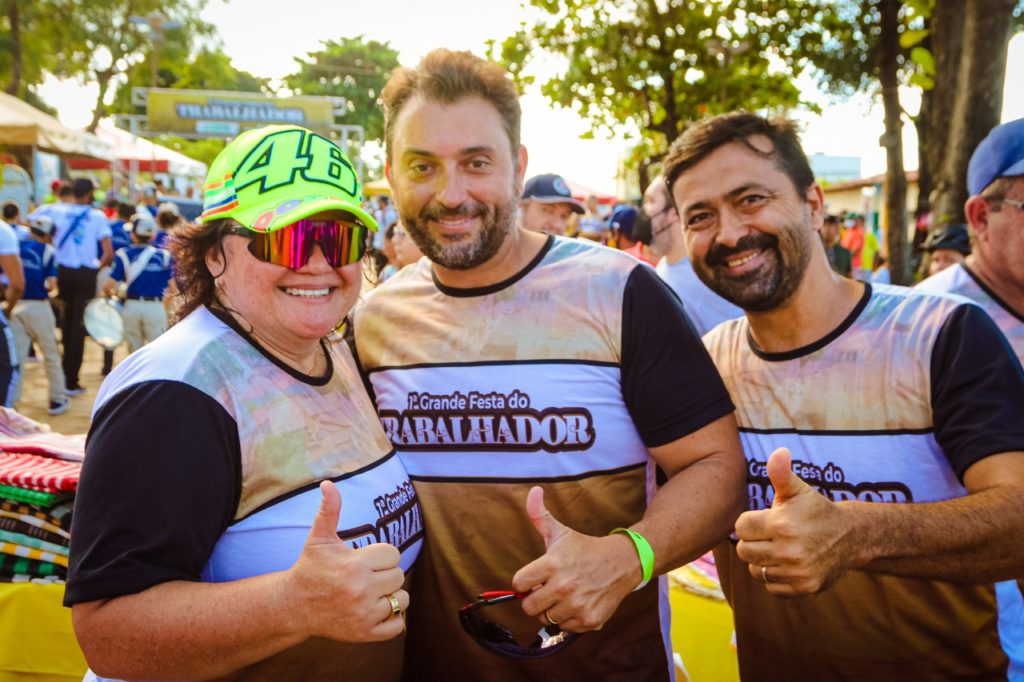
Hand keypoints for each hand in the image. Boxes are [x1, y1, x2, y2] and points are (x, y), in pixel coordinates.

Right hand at [283, 481, 407, 641]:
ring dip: (391, 596)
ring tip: (371, 593)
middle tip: (367, 577)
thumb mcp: (319, 538)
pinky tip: (375, 610)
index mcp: (354, 565)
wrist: (294, 606)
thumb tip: (329, 483)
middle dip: (386, 574)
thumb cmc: (310, 568)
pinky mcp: (365, 634)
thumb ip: (329, 509)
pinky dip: (391, 619)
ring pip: (402, 599)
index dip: (381, 556)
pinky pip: (397, 625)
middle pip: (399, 576)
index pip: (393, 554)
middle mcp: (361, 590)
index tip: (365, 560)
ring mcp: (364, 614)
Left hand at [511, 486, 639, 631]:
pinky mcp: (589, 620)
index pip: (519, 583)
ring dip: (553, 608)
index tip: (535, 577)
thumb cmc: (585, 548)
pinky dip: (569, 618)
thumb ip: (540, 515)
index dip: (525, 581)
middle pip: (528, 607)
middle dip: (535, 598)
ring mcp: (577, 605)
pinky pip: (565, 627)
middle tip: (548, 588)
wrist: (622, 562)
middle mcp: (564, 586)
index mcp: (552, 563)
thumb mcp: (561, 532)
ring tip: (565, 594)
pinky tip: (578, 603)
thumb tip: (533, 491)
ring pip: (546, 618)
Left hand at [735, 448, 851, 595]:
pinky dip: (774, 577)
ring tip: (779, 549)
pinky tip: (787, 564)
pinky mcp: (803, 588)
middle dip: (753, 542)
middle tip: (770, 535)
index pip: (741, 527)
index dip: (750, 522)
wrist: (850, 537)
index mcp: (783, 524)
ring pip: (755, 570)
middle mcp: (790, 551)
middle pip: (744, 551)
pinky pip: (770, 586)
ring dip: (763, 560)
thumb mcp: (798, 489)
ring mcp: (797, 572)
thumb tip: (778, 452)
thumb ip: (781, 473)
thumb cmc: (815, 510)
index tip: (766, 519)